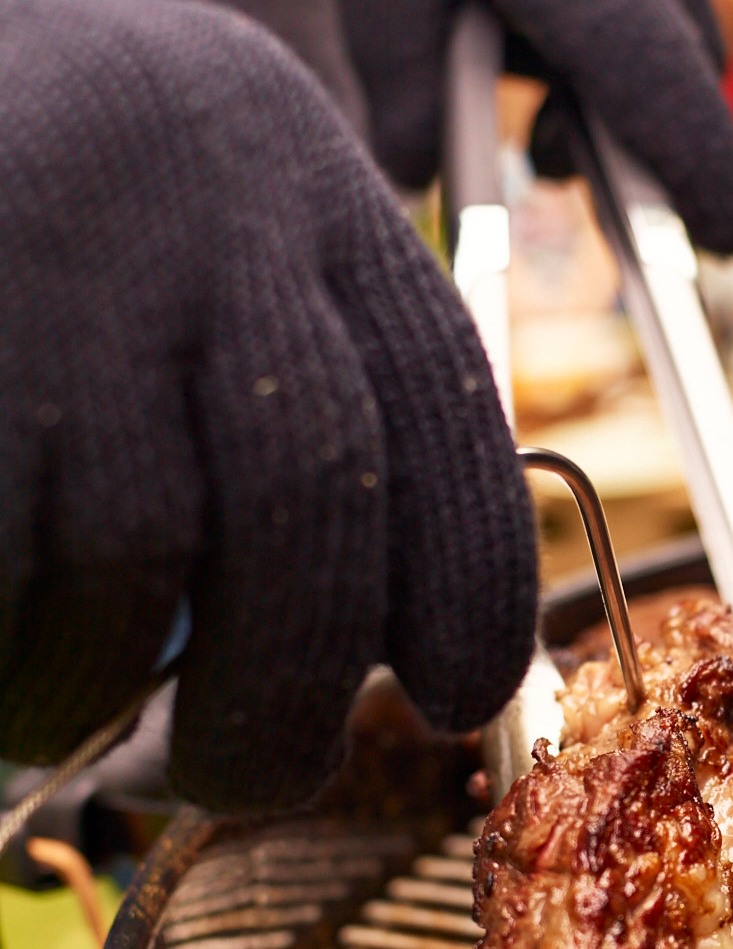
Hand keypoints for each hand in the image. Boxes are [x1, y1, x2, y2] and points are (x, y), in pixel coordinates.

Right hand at [0, 0, 535, 811]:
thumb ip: (264, 396)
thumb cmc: (10, 184)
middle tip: (215, 775)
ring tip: (28, 706)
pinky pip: (1, 557)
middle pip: (312, 504)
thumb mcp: (162, 235)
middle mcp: (205, 188)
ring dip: (73, 685)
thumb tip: (363, 654)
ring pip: (124, 554)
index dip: (470, 587)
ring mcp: (56, 241)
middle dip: (276, 695)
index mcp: (299, 174)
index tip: (449, 697)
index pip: (445, 413)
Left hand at [313, 0, 732, 255]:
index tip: (727, 244)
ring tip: (535, 12)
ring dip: (628, 60)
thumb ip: (397, 66)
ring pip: (685, 30)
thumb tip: (421, 184)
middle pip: (678, 84)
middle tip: (546, 154)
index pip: (665, 87)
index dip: (704, 180)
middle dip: (630, 139)